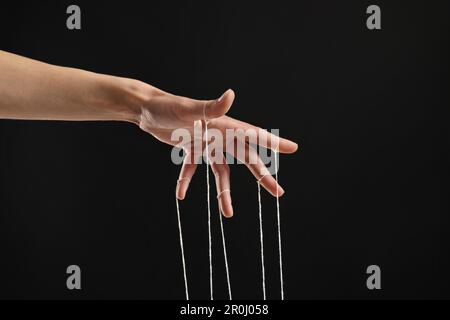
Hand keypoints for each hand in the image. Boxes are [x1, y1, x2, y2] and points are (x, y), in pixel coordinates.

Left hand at [137, 88, 297, 217]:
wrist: (146, 109)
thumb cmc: (168, 106)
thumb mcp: (188, 109)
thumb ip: (211, 106)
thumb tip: (231, 94)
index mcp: (224, 126)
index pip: (254, 135)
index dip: (274, 143)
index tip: (293, 148)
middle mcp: (219, 136)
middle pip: (246, 159)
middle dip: (262, 176)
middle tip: (277, 192)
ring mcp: (206, 144)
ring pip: (221, 172)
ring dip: (224, 192)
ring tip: (228, 213)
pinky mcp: (190, 149)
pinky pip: (192, 170)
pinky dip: (187, 181)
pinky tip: (181, 195)